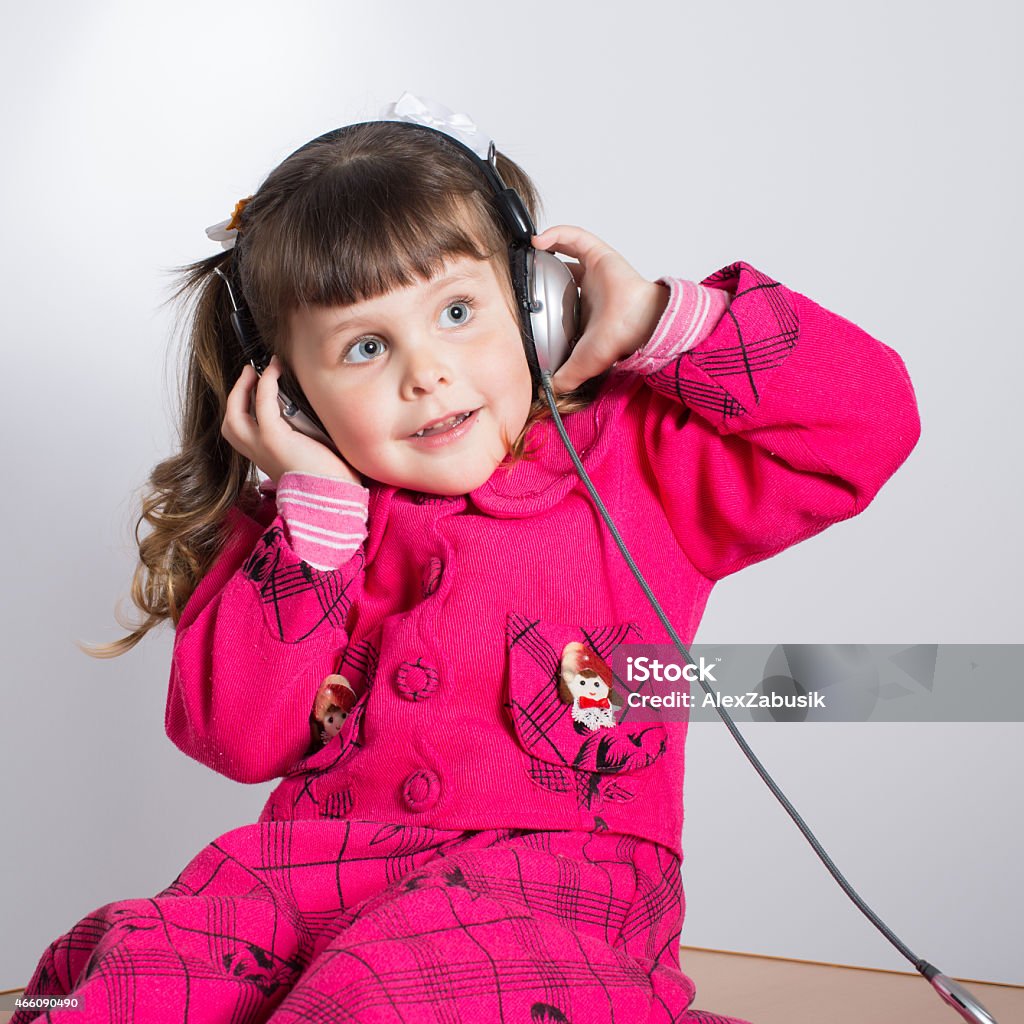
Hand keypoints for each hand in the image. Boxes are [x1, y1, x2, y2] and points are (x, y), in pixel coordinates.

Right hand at [222, 356, 360, 485]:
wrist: (335, 500)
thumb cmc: (333, 482)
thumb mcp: (313, 458)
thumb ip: (305, 441)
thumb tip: (315, 420)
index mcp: (268, 460)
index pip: (245, 435)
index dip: (246, 411)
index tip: (257, 390)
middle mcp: (260, 455)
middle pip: (231, 423)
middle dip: (236, 396)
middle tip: (249, 374)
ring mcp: (263, 447)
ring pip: (235, 414)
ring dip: (243, 387)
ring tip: (258, 369)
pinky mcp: (274, 438)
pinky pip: (262, 403)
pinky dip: (265, 383)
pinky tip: (274, 370)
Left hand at [532, 225, 668, 393]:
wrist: (639, 324)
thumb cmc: (619, 339)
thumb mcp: (581, 364)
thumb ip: (563, 378)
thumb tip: (545, 393)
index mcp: (585, 310)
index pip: (560, 299)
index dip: (541, 294)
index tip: (523, 294)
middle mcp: (589, 289)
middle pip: (561, 272)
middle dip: (541, 268)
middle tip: (522, 269)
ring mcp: (595, 270)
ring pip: (567, 251)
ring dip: (547, 248)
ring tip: (527, 251)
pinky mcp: (599, 255)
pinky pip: (576, 237)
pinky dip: (557, 234)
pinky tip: (538, 241)